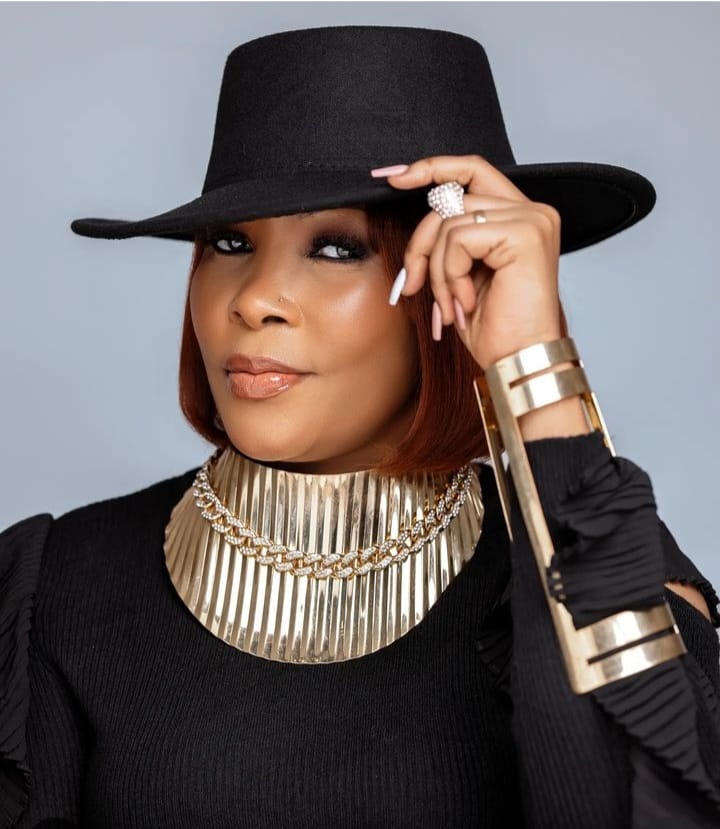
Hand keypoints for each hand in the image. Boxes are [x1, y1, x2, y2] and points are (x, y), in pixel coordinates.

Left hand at [379, 155, 562, 370]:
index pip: (470, 170)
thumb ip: (448, 238)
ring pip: (448, 221)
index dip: (430, 168)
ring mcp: (531, 219)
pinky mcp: (524, 234)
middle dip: (420, 244)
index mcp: (520, 216)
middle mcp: (532, 210)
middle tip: (413, 284)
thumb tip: (409, 210)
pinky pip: (458, 240)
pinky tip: (467, 303)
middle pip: (449, 198)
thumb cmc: (494, 329)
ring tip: (450, 305)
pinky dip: (450, 276)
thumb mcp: (461, 274)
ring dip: (436, 271)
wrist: (518, 363)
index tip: (391, 178)